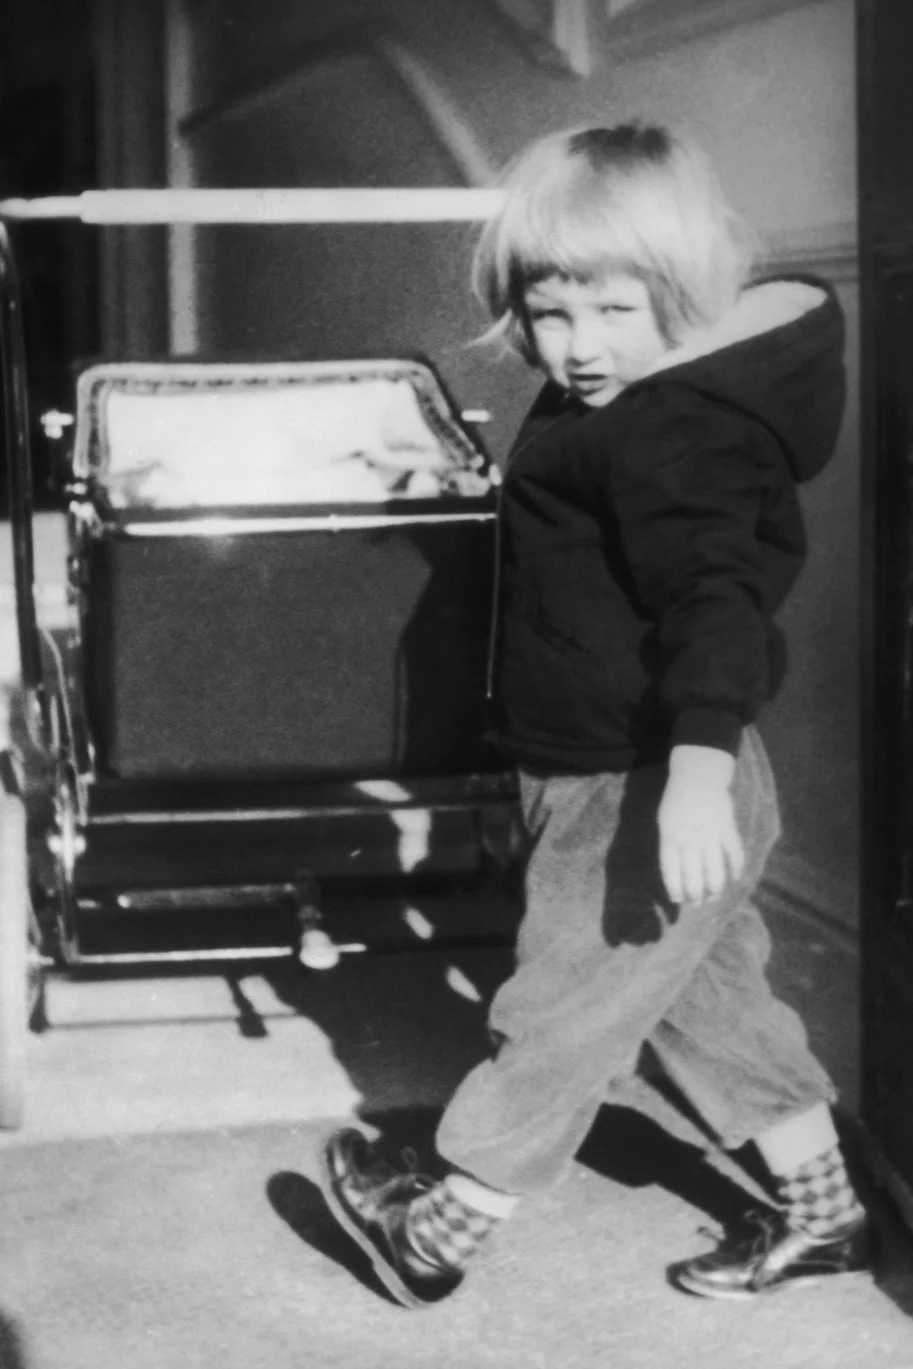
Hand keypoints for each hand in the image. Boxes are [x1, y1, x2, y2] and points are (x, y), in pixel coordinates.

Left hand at [658, 745, 744, 903]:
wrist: (697, 776)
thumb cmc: (677, 801)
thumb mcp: (665, 822)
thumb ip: (670, 846)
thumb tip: (676, 874)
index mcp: (670, 838)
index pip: (671, 872)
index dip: (675, 889)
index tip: (678, 900)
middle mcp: (690, 840)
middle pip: (693, 877)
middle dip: (695, 896)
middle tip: (697, 904)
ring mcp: (710, 835)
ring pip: (715, 871)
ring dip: (715, 889)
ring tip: (714, 897)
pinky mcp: (728, 829)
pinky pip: (735, 854)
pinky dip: (737, 869)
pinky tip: (735, 879)